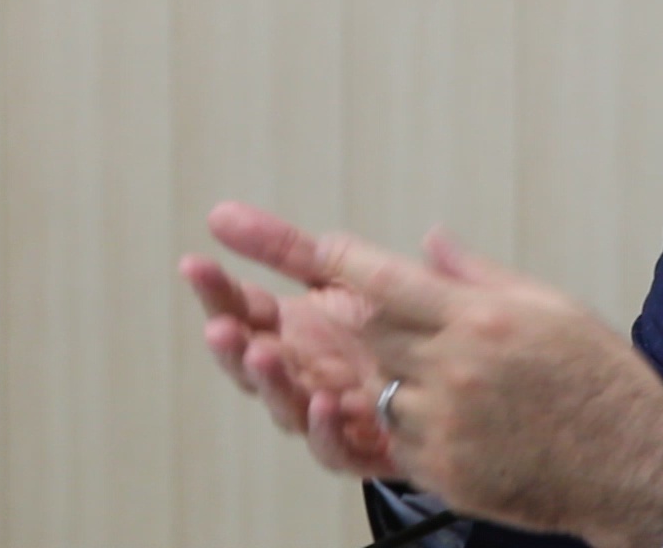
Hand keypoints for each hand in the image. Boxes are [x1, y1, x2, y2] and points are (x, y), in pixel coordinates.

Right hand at [180, 219, 400, 479]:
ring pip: (288, 408)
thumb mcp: (354, 273)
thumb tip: (221, 213)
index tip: (195, 263)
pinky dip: (326, 431)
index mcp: (298, 330)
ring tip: (262, 356)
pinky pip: (339, 449)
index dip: (217, 291)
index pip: (244, 312)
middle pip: (254, 366)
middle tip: (220, 327)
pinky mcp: (369, 447)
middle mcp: (306, 373)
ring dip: (272, 385)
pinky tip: (324, 403)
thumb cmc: (410, 324)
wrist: (468, 377)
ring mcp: (331, 413)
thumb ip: (295, 249)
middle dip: (233, 348)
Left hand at [209, 203, 662, 547]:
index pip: (380, 278)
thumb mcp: (553, 306)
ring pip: (374, 388)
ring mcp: (446, 424)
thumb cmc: (601, 379)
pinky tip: (456, 422)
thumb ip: (478, 276)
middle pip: (363, 332)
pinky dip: (407, 425)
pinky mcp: (444, 472)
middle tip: (333, 310)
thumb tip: (427, 242)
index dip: (326, 257)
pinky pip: (395, 440)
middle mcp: (455, 366)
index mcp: (480, 316)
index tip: (287, 242)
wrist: (637, 466)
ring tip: (438, 376)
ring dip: (386, 378)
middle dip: (347, 319)